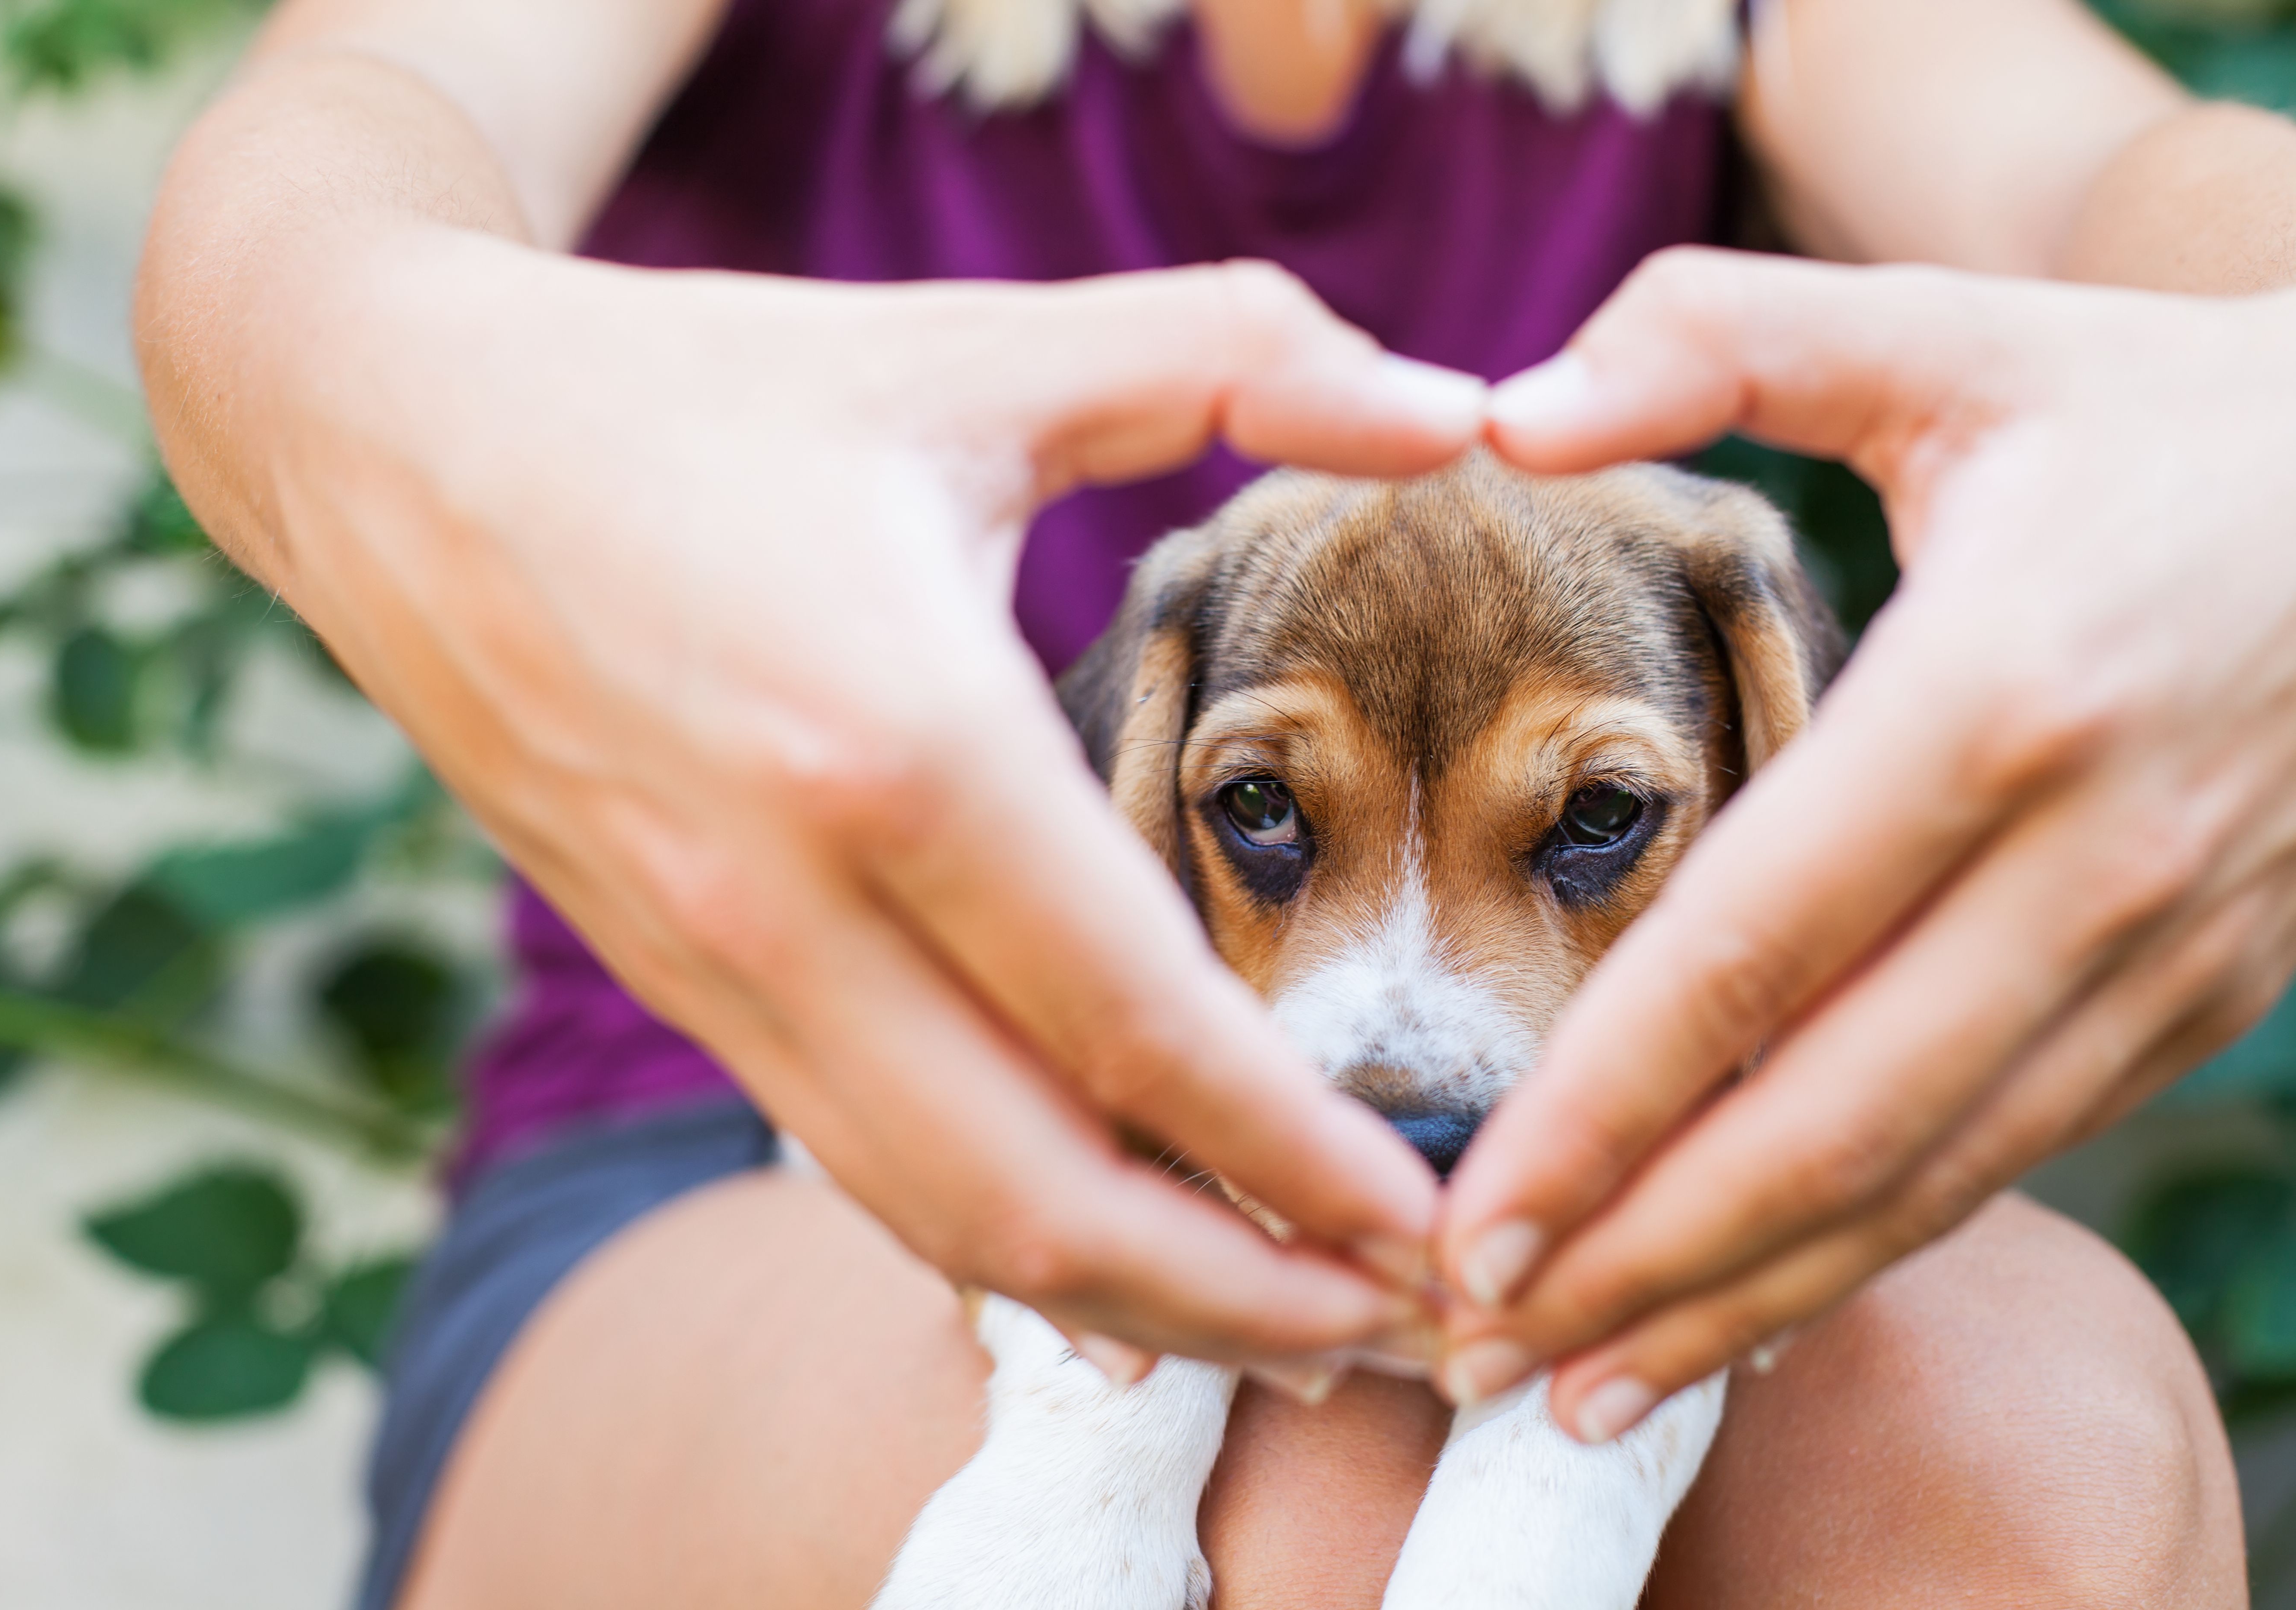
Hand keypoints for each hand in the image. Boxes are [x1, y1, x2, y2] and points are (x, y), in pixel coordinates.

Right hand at [186, 236, 1480, 1364]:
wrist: (401, 447)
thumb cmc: (701, 391)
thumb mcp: (974, 350)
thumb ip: (1235, 355)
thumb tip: (1458, 401)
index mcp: (897, 738)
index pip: (1142, 1027)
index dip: (1305, 1157)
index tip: (1434, 1222)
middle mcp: (791, 896)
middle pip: (1042, 1193)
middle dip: (1239, 1294)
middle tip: (1397, 1327)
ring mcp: (712, 961)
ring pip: (940, 1213)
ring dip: (1127, 1301)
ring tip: (1281, 1329)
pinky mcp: (672, 985)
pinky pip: (854, 1158)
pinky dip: (992, 1241)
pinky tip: (1097, 1268)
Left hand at [1436, 247, 2295, 1439]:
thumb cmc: (2150, 411)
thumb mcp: (1947, 328)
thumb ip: (1717, 338)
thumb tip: (1499, 412)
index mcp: (2000, 692)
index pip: (1752, 951)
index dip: (1597, 1104)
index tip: (1459, 1211)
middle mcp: (2091, 853)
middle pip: (1831, 1115)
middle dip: (1642, 1254)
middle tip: (1467, 1347)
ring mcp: (2166, 947)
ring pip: (1927, 1177)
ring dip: (1746, 1295)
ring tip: (1580, 1383)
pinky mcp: (2198, 996)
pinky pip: (2008, 1155)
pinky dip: (1873, 1251)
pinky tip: (1751, 1309)